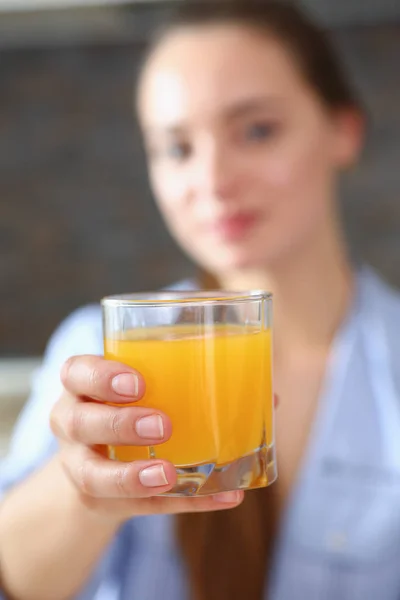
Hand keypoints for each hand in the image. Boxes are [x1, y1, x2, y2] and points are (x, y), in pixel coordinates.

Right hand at [50, 355, 243, 523]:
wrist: (99, 460)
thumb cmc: (132, 409)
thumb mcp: (147, 388)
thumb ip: (195, 383)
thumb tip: (270, 394)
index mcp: (83, 385)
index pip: (75, 371)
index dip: (100, 377)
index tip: (138, 383)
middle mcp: (72, 423)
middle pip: (76, 421)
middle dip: (118, 424)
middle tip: (163, 425)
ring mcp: (81, 466)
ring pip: (92, 475)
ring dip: (133, 476)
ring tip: (170, 474)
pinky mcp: (103, 501)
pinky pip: (137, 507)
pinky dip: (182, 502)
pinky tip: (223, 496)